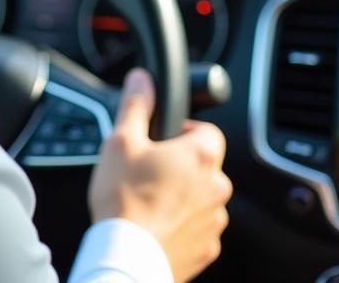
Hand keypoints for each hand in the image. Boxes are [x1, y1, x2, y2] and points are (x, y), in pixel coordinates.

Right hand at [87, 68, 231, 282]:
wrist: (127, 259)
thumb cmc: (125, 201)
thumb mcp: (121, 140)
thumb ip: (136, 104)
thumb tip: (142, 79)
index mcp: (202, 156)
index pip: (209, 129)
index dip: (186, 129)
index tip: (164, 138)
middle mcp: (217, 188)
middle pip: (205, 164)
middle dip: (180, 164)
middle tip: (149, 168)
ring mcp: (214, 222)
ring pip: (202, 197)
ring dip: (182, 194)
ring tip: (148, 198)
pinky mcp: (205, 249)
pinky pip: (197, 226)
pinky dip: (180, 223)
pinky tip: (154, 222)